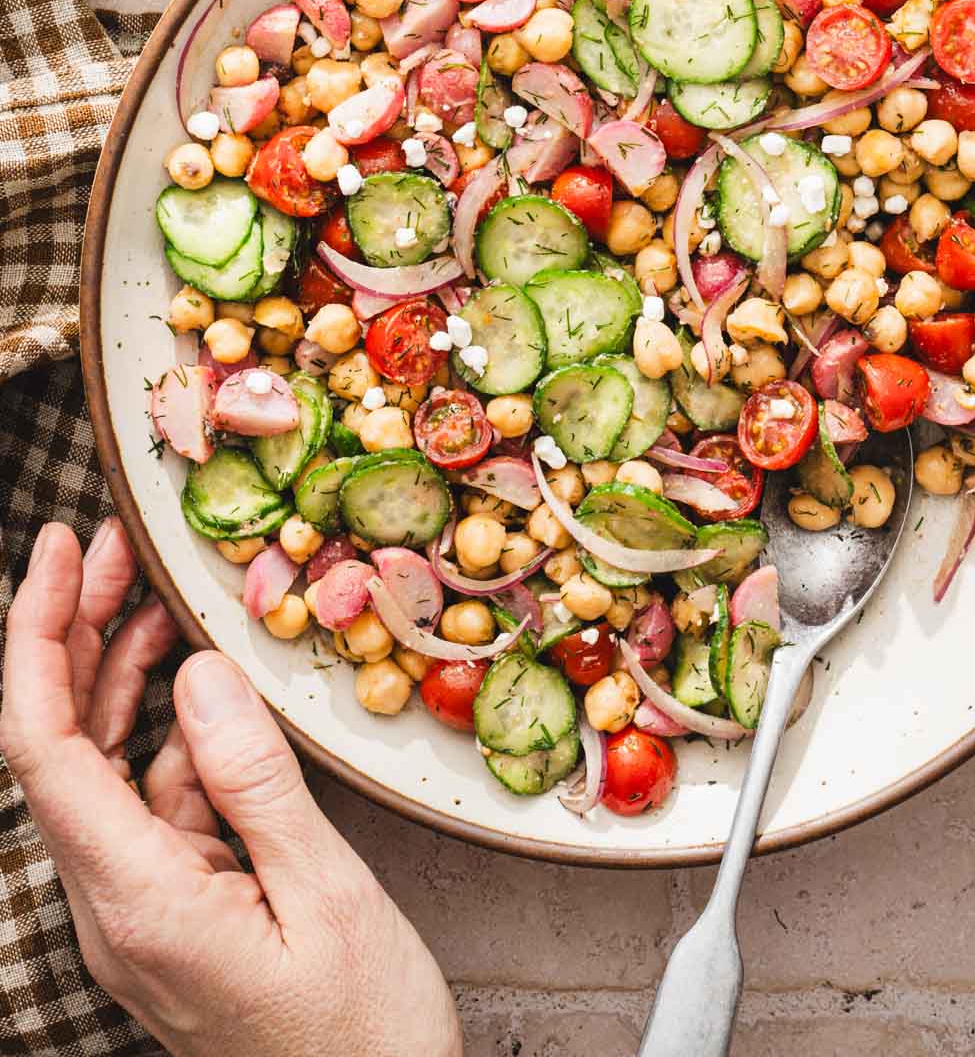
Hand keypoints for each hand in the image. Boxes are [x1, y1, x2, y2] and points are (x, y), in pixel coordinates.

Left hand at [0, 518, 460, 1056]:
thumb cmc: (362, 1034)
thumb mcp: (326, 895)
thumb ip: (255, 781)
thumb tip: (199, 671)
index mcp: (136, 904)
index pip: (42, 750)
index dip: (36, 639)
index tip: (58, 551)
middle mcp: (114, 906)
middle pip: (57, 746)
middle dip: (72, 631)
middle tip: (113, 543)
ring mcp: (138, 911)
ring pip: (100, 768)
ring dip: (117, 674)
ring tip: (151, 591)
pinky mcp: (171, 911)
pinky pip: (149, 803)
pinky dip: (166, 730)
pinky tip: (198, 687)